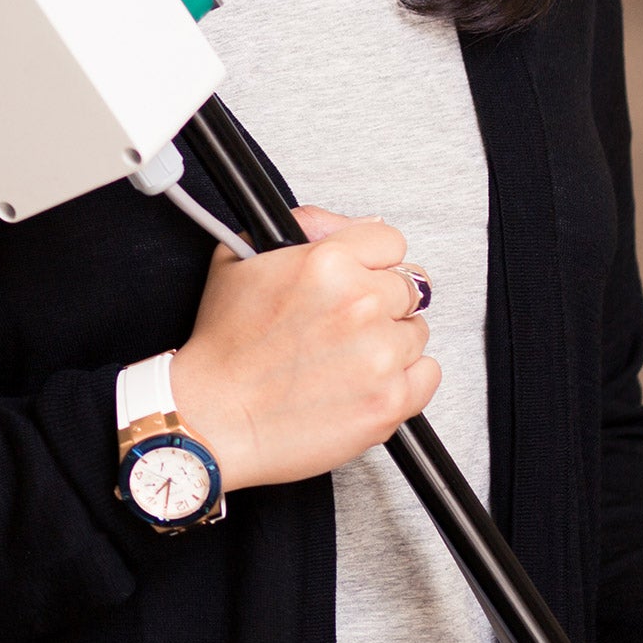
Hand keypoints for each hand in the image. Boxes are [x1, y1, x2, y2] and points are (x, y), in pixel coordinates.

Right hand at [170, 205, 439, 491]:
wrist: (214, 419)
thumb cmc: (223, 347)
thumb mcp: (241, 258)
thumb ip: (307, 225)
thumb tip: (358, 224)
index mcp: (327, 262)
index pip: (391, 243)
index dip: (372, 262)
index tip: (360, 279)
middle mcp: (359, 303)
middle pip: (409, 287)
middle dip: (381, 302)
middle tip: (345, 325)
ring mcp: (379, 354)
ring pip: (416, 331)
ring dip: (390, 342)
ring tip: (346, 359)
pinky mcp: (390, 400)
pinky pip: (427, 375)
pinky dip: (405, 379)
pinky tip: (366, 381)